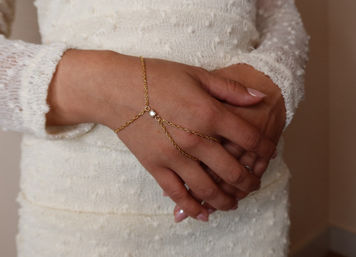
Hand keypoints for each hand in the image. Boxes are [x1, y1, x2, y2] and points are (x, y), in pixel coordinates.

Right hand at [171, 64, 285, 221]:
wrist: (117, 89)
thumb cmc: (158, 77)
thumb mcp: (198, 75)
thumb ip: (231, 89)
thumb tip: (260, 98)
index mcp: (210, 115)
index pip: (249, 139)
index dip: (265, 148)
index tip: (268, 154)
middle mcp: (196, 140)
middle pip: (233, 171)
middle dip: (249, 181)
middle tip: (254, 184)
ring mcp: (175, 157)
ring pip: (208, 189)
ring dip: (226, 200)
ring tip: (234, 203)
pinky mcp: (156, 167)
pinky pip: (178, 194)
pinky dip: (193, 208)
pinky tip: (204, 215)